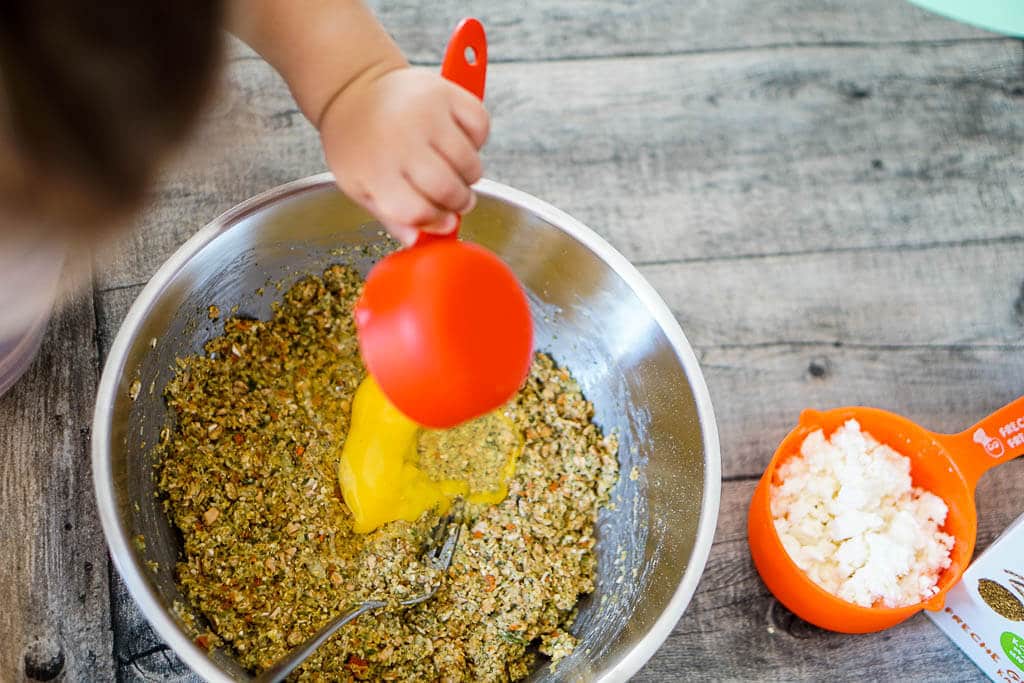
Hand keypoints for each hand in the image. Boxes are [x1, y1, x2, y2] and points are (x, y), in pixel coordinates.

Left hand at [319, 66, 489, 245]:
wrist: (354, 89)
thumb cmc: (358, 143)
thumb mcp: (359, 185)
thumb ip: (390, 216)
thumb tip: (419, 239)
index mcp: (376, 169)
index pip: (418, 211)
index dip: (436, 223)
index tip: (443, 222)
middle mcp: (403, 140)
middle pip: (448, 190)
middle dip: (459, 202)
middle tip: (455, 199)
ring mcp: (427, 113)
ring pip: (470, 163)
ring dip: (470, 174)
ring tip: (454, 168)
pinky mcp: (446, 92)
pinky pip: (481, 126)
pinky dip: (477, 139)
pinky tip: (458, 140)